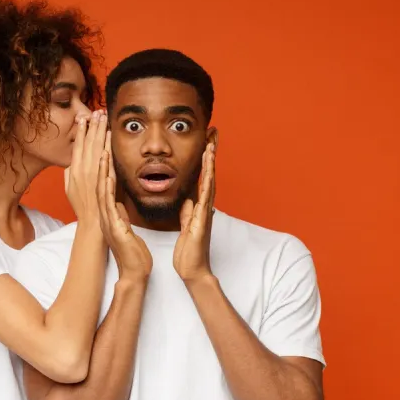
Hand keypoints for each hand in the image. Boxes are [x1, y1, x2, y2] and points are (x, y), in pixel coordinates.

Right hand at [65, 110, 108, 222]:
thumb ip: (69, 172)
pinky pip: (104, 158)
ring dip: (99, 131)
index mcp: (74, 169)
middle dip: (92, 125)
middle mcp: (82, 169)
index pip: (77, 145)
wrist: (91, 220)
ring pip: (96, 147)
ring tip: (102, 117)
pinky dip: (106, 146)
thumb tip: (70, 162)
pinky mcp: (102, 178)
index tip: (83, 117)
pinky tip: (108, 135)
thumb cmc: (81, 204)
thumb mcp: (69, 187)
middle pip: (87, 142)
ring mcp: (93, 173)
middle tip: (96, 111)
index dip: (80, 130)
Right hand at [97, 147, 152, 281]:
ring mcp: (108, 221)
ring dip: (101, 170)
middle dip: (99, 164)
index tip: (105, 149)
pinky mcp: (113, 227)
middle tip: (100, 145)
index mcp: (110, 216)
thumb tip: (118, 205)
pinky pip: (108, 204)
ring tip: (101, 151)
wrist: (135, 274)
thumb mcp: (126, 229)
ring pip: (101, 190)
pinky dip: (107, 188)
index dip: (104, 168)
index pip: (105, 187)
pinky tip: (107, 174)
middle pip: (100, 184)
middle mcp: (106, 216)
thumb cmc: (133, 254)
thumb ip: (121, 215)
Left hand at [173, 141, 215, 283]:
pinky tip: (209, 165)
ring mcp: (206, 210)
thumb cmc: (188, 250)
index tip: (205, 139)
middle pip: (209, 172)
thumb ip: (188, 212)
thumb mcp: (185, 226)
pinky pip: (206, 193)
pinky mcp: (203, 217)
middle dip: (211, 151)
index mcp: (198, 205)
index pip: (201, 176)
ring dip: (211, 159)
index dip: (204, 158)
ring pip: (210, 179)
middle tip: (213, 130)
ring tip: (211, 140)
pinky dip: (208, 177)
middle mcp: (205, 204)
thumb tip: (189, 200)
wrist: (192, 269)